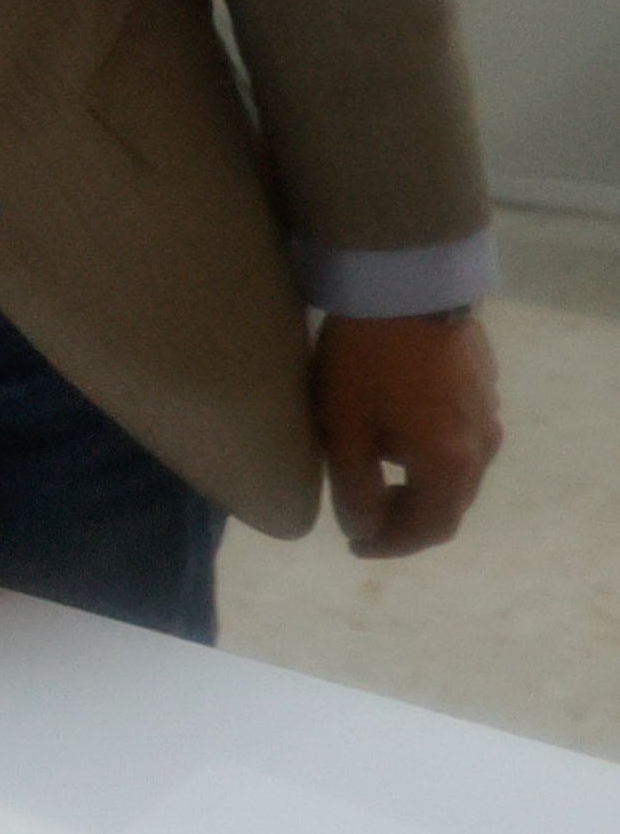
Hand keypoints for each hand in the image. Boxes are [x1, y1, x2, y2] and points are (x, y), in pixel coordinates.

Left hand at [314, 308, 499, 556]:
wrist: (404, 287)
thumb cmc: (365, 362)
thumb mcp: (345, 430)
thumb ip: (355, 489)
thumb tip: (365, 531)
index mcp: (452, 465)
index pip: (430, 529)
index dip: (392, 546)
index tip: (355, 546)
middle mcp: (483, 446)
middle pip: (449, 505)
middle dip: (406, 520)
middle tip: (363, 518)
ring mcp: (489, 415)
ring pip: (457, 474)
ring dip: (419, 489)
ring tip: (376, 483)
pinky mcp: (482, 388)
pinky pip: (460, 442)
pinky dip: (430, 459)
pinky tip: (397, 442)